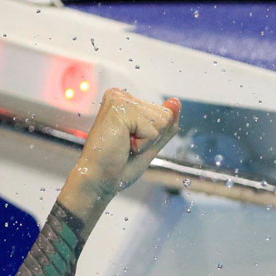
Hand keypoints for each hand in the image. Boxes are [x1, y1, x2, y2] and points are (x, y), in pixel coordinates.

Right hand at [61, 88, 179, 216]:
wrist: (99, 179)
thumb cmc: (120, 165)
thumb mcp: (151, 143)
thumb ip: (165, 124)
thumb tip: (176, 102)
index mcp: (126, 101)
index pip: (165, 114)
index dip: (154, 137)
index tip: (131, 143)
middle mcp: (121, 96)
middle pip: (165, 116)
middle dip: (152, 138)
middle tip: (127, 146)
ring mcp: (119, 100)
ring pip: (162, 121)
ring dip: (147, 142)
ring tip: (124, 145)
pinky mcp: (118, 109)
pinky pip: (152, 130)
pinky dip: (142, 144)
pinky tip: (122, 144)